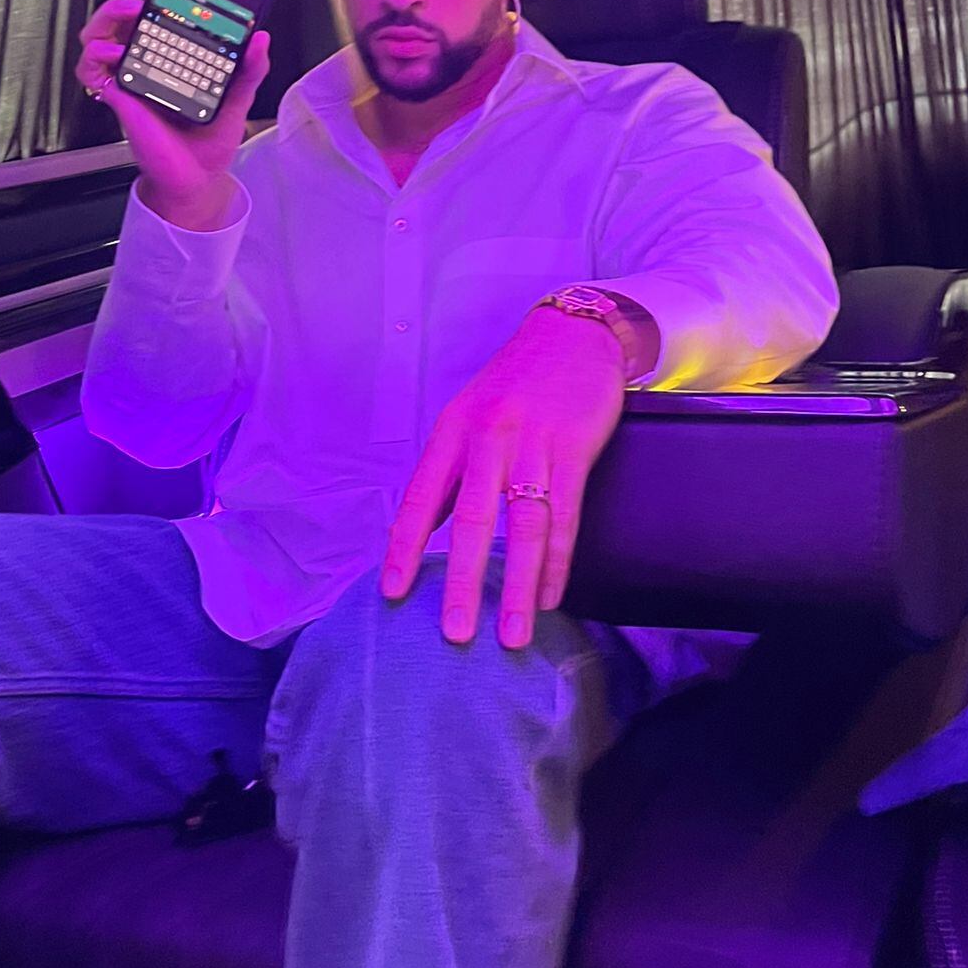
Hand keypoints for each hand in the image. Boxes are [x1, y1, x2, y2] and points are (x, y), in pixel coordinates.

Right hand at [76, 0, 270, 228]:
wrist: (197, 176)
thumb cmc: (209, 137)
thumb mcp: (238, 97)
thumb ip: (250, 68)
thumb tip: (260, 39)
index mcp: (171, 49)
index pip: (156, 5)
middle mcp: (145, 57)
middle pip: (123, 10)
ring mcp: (128, 75)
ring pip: (98, 32)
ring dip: (109, 16)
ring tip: (131, 15)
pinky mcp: (117, 96)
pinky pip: (90, 71)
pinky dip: (94, 59)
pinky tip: (111, 56)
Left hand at [381, 308, 642, 649]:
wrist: (573, 334)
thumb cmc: (517, 381)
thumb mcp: (469, 415)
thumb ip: (451, 473)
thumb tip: (427, 529)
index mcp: (453, 432)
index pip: (421, 499)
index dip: (405, 548)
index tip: (393, 593)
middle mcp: (487, 438)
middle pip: (471, 521)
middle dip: (462, 582)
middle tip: (456, 633)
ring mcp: (532, 444)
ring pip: (522, 527)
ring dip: (518, 586)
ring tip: (514, 633)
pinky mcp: (574, 448)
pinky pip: (565, 515)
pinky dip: (557, 562)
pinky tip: (552, 595)